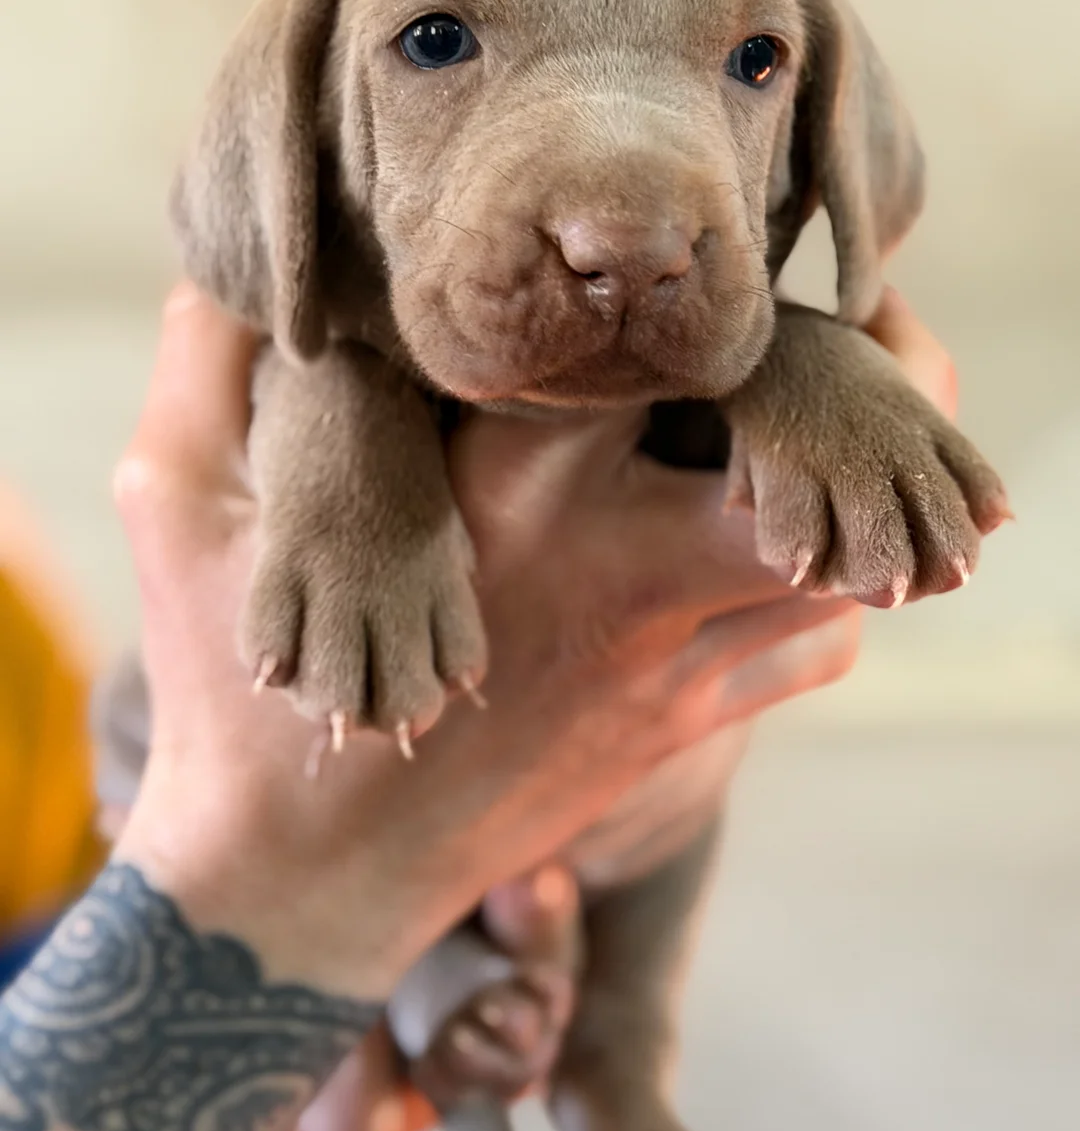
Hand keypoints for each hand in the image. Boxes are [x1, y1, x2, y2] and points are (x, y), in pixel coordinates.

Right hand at [113, 284, 951, 1008]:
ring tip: (831, 426)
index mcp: (499, 488)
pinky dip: (826, 589)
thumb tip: (225, 267)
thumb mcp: (180, 503)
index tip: (707, 246)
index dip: (704, 282)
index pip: (650, 345)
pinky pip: (807, 651)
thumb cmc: (235, 689)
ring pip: (839, 563)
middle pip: (806, 450)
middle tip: (856, 322)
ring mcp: (659, 662)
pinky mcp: (675, 731)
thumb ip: (207, 365)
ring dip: (853, 488)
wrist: (299, 883)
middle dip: (868, 376)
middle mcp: (610, 567)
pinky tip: (778, 544)